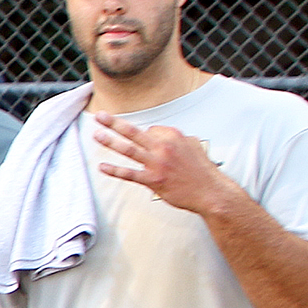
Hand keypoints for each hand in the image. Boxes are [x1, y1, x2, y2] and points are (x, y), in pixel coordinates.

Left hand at [90, 115, 239, 217]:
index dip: (145, 136)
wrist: (210, 191)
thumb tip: (163, 135)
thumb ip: (177, 138)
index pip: (150, 130)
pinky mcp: (153, 180)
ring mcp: (157, 163)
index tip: (144, 141)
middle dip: (114, 123)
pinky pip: (130, 174)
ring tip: (97, 134)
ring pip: (129, 149)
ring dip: (110, 141)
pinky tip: (102, 166)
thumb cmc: (201, 170)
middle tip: (100, 116)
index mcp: (174, 136)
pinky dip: (115, 170)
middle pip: (134, 132)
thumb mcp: (193, 145)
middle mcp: (164, 147)